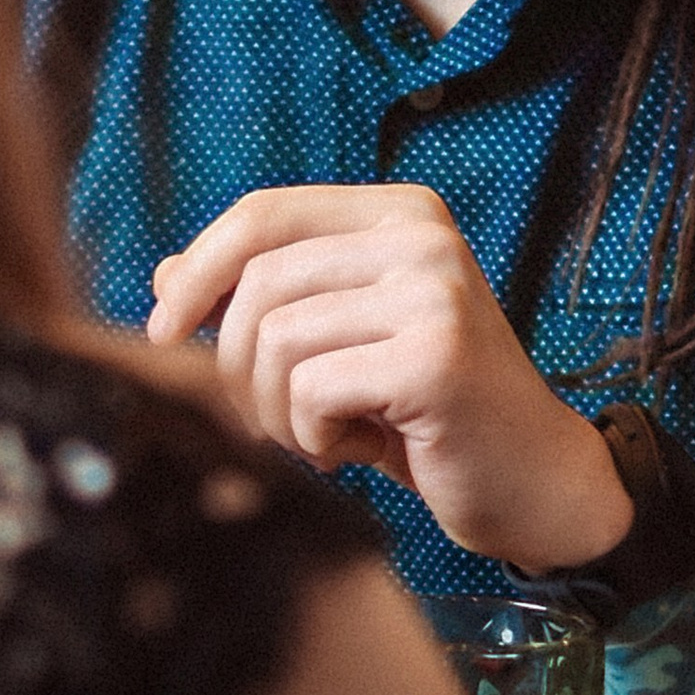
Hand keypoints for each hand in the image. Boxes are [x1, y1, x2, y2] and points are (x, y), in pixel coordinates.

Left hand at [148, 184, 635, 571]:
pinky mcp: (434, 356)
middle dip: (234, 366)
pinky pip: (309, 390)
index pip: (263, 213)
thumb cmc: (425, 413)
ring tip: (323, 435)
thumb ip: (265, 299)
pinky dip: (311, 436)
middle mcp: (422, 237)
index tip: (160, 330)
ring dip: (274, 410)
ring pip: (274, 339)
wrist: (533, 480)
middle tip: (272, 419)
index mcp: (399, 213)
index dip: (197, 269)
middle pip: (258, 283)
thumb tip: (163, 276)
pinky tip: (358, 449)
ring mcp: (434, 292)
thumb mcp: (340, 341)